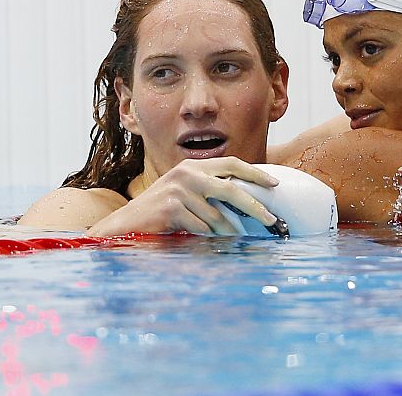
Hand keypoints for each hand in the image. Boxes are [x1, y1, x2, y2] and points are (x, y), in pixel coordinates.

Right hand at [90, 157, 278, 234]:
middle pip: (231, 189)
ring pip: (217, 217)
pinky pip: (201, 228)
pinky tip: (190, 234)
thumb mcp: (186, 193)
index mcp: (193, 166)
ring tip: (219, 237)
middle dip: (254, 206)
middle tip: (271, 219)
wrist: (127, 224)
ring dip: (222, 231)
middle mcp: (187, 174)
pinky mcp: (173, 208)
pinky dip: (202, 236)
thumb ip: (210, 191)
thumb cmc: (161, 212)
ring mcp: (179, 190)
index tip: (274, 184)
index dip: (254, 173)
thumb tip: (247, 201)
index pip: (231, 163)